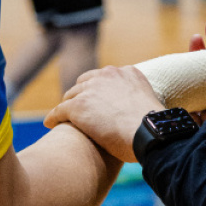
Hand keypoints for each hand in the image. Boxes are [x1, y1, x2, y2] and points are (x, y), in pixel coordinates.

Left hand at [44, 66, 163, 163]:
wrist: (149, 132)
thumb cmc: (155, 128)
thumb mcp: (150, 103)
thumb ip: (138, 101)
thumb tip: (139, 115)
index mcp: (127, 73)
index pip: (105, 78)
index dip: (99, 90)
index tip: (96, 101)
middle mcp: (107, 75)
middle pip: (85, 82)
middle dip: (81, 95)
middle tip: (78, 109)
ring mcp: (91, 90)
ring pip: (71, 96)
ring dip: (67, 106)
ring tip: (63, 117)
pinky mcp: (77, 106)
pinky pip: (59, 110)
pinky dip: (54, 117)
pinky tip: (50, 124)